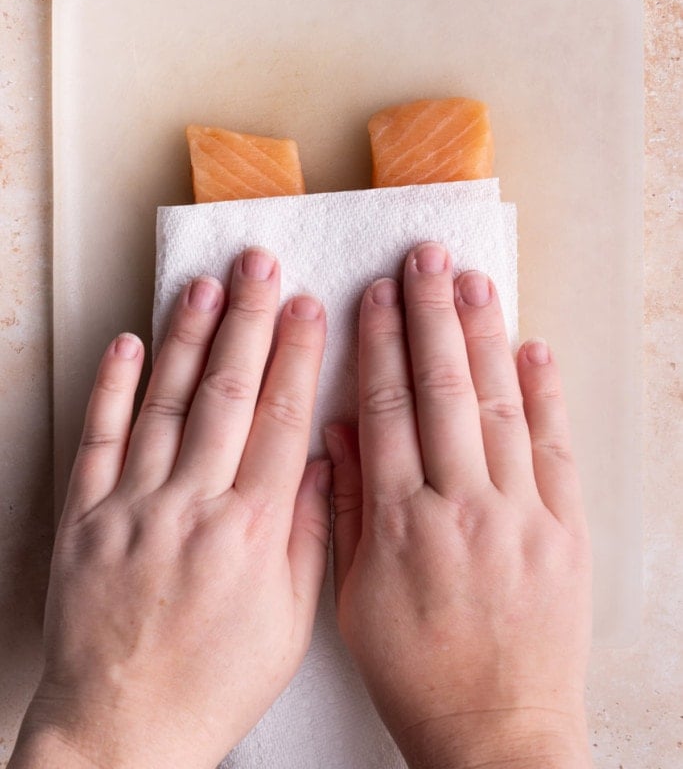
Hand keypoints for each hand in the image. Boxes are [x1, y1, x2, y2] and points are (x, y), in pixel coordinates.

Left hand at [11, 249, 329, 768]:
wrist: (122, 731)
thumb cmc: (213, 682)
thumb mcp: (289, 623)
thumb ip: (311, 535)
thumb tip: (323, 459)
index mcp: (253, 531)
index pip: (283, 420)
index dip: (298, 355)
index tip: (309, 307)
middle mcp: (194, 506)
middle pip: (229, 394)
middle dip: (249, 321)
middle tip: (261, 266)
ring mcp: (135, 506)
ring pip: (167, 404)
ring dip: (189, 339)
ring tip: (206, 286)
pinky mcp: (86, 517)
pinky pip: (99, 439)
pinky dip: (113, 388)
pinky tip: (129, 343)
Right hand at [328, 243, 592, 768]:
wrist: (498, 733)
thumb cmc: (417, 672)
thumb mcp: (354, 599)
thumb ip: (343, 509)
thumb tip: (338, 432)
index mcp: (399, 524)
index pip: (385, 409)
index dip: (379, 344)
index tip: (375, 294)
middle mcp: (460, 508)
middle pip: (442, 390)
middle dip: (431, 315)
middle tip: (425, 259)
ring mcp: (520, 516)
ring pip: (499, 406)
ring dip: (484, 337)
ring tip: (473, 281)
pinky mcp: (566, 532)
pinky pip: (555, 450)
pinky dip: (545, 395)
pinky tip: (533, 348)